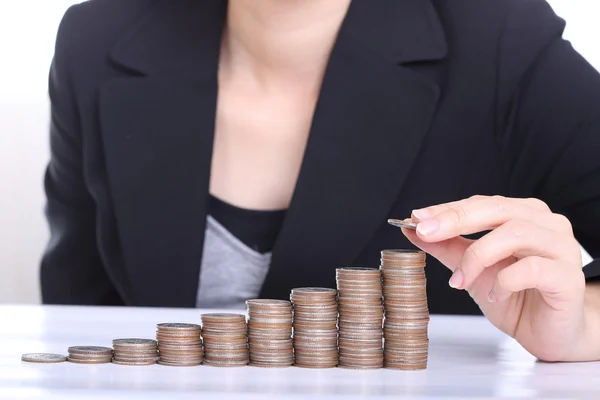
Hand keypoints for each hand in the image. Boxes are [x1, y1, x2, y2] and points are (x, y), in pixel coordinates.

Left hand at [401, 195, 588, 361]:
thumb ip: (447, 247)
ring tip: (460, 280)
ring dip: (477, 257)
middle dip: (455, 219)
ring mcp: (561, 247)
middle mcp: (546, 223)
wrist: (549, 334)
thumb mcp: (472, 270)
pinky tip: (495, 294)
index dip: (447, 209)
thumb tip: (413, 229)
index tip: (416, 218)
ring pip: (514, 234)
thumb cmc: (515, 297)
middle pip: (497, 209)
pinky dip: (504, 281)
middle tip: (425, 232)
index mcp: (524, 214)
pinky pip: (532, 269)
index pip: (481, 203)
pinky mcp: (568, 276)